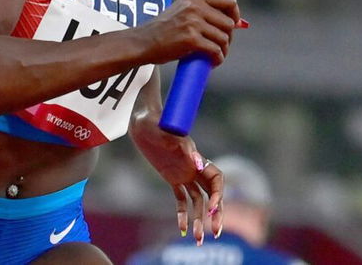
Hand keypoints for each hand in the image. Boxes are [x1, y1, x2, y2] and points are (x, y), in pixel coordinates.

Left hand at [131, 123, 223, 244]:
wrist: (143, 122)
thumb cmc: (157, 123)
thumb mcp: (169, 133)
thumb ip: (185, 147)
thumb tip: (199, 163)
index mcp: (199, 158)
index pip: (217, 181)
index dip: (218, 195)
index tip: (213, 207)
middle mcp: (195, 169)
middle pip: (212, 196)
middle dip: (215, 215)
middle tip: (215, 234)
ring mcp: (184, 174)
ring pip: (197, 202)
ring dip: (199, 220)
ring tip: (198, 240)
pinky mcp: (172, 178)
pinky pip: (180, 199)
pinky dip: (182, 213)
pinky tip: (182, 229)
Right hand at [135, 0, 239, 65]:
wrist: (142, 42)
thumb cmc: (163, 29)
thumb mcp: (183, 11)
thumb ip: (206, 11)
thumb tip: (239, 22)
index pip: (228, 0)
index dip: (235, 13)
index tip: (234, 24)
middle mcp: (194, 6)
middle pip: (229, 22)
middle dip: (228, 36)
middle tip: (220, 45)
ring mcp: (192, 22)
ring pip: (224, 37)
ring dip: (223, 49)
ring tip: (214, 55)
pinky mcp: (191, 39)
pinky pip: (216, 50)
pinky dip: (217, 58)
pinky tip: (211, 62)